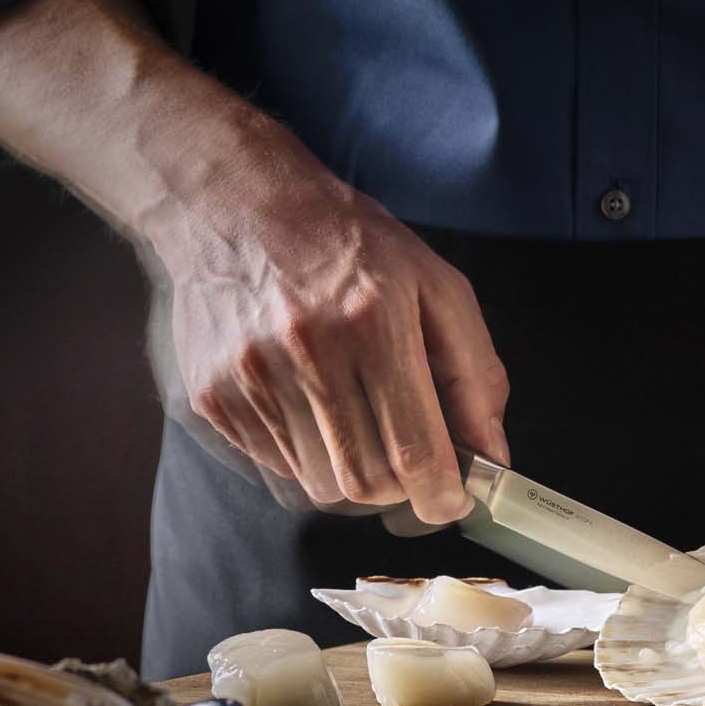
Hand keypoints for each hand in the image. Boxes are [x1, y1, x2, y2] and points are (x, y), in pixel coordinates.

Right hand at [162, 130, 509, 523]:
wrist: (237, 205)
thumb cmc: (349, 244)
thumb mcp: (436, 286)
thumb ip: (474, 373)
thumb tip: (491, 455)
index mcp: (373, 323)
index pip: (413, 452)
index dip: (440, 497)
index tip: (451, 499)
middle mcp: (308, 355)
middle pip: (366, 484)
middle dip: (401, 488)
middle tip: (409, 458)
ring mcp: (251, 381)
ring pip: (320, 487)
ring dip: (352, 474)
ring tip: (358, 420)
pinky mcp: (213, 400)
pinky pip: (276, 468)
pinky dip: (308, 457)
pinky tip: (313, 406)